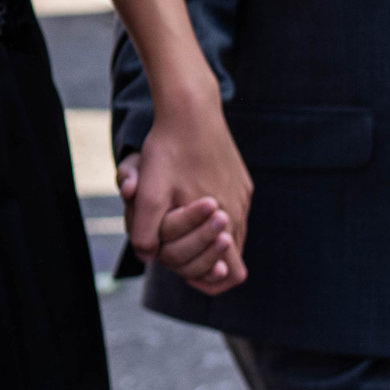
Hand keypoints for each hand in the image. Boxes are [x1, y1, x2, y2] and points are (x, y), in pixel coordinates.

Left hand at [121, 97, 249, 274]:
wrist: (191, 108)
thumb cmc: (168, 150)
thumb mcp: (150, 191)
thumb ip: (147, 229)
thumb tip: (145, 256)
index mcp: (224, 220)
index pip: (230, 273)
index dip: (208, 281)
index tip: (186, 276)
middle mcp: (239, 211)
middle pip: (231, 255)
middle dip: (204, 259)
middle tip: (178, 252)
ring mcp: (243, 194)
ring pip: (232, 233)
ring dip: (208, 238)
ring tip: (181, 230)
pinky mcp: (241, 180)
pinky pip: (234, 211)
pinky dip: (214, 219)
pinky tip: (191, 206)